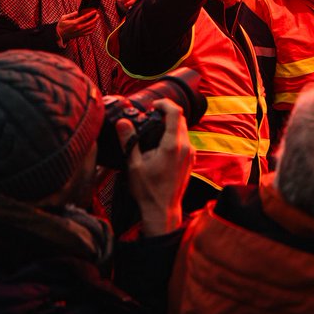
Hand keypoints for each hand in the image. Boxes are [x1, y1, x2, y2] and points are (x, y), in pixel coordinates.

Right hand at [57, 10, 99, 42]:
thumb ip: (72, 14)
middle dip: (95, 18)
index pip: (85, 17)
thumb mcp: (64, 18)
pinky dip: (93, 29)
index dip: (91, 14)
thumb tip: (79, 11)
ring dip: (95, 23)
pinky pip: (89, 32)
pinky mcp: (80, 35)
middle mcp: (78, 28)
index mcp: (74, 23)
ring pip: (91, 28)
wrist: (59, 35)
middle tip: (98, 15)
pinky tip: (93, 25)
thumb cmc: (61, 25)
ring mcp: (80, 32)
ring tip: (96, 19)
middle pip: (90, 23)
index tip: (95, 11)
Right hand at [118, 99, 192, 236]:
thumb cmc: (148, 190)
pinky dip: (174, 136)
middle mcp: (186, 147)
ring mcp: (190, 154)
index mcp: (173, 145)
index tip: (154, 105)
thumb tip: (123, 122)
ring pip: (184, 130)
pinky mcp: (190, 160)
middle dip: (167, 113)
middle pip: (181, 119)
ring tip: (153, 130)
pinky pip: (185, 141)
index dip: (165, 104)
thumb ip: (129, 141)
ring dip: (171, 126)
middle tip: (151, 116)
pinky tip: (160, 145)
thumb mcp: (133, 164)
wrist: (162, 209)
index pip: (176, 113)